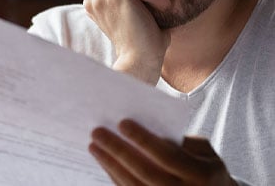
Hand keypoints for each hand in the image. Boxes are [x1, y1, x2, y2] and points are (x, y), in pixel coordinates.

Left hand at [89, 119, 236, 185]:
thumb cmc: (207, 168)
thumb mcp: (205, 152)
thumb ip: (183, 141)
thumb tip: (148, 129)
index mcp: (200, 174)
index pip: (166, 155)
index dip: (143, 139)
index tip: (122, 123)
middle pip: (145, 171)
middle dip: (118, 151)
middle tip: (97, 132)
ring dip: (110, 165)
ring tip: (94, 146)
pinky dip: (116, 179)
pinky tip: (105, 164)